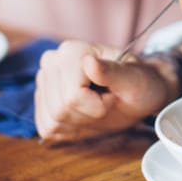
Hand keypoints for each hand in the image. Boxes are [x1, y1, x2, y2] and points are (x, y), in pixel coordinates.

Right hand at [34, 40, 174, 143]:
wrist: (137, 95)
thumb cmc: (139, 84)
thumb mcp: (134, 80)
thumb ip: (112, 72)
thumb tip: (89, 62)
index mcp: (71, 51)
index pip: (72, 96)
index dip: (97, 106)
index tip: (113, 95)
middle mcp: (52, 62)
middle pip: (60, 110)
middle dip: (88, 114)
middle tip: (105, 101)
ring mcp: (43, 82)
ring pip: (52, 121)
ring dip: (79, 122)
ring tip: (95, 106)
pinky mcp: (42, 103)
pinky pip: (47, 128)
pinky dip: (69, 129)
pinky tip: (83, 115)